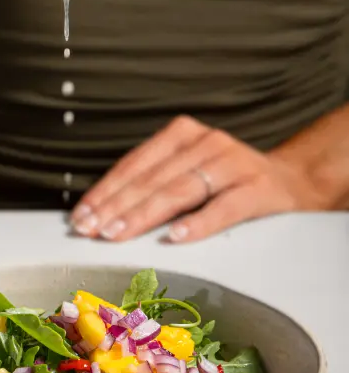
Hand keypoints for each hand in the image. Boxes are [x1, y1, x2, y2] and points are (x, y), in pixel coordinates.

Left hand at [70, 115, 325, 242]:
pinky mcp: (256, 188)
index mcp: (182, 135)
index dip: (104, 191)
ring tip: (119, 233)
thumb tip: (101, 212)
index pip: (134, 164)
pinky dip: (198, 223)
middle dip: (116, 207)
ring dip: (144, 215)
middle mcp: (205, 143)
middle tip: (91, 230)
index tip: (81, 217)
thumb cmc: (227, 181)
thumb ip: (152, 184)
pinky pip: (223, 207)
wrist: (291, 180)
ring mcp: (231, 163)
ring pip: (179, 190)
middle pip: (151, 178)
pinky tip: (175, 237)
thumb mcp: (187, 172)